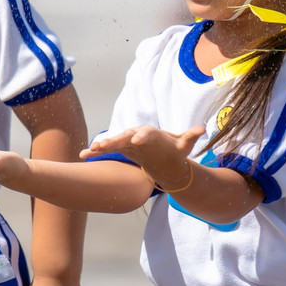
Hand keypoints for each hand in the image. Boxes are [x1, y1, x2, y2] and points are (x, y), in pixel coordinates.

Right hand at [81, 125, 203, 186]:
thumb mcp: (184, 145)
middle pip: (125, 135)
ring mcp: (127, 141)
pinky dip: (95, 152)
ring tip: (91, 150)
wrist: (164, 155)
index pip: (146, 132)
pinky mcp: (120, 148)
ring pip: (113, 142)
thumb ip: (190, 136)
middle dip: (115, 139)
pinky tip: (83, 156)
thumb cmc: (174, 150)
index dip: (141, 135)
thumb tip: (202, 129)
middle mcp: (137, 134)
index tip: (136, 140)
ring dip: (102, 145)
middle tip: (105, 145)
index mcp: (152, 133)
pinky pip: (107, 150)